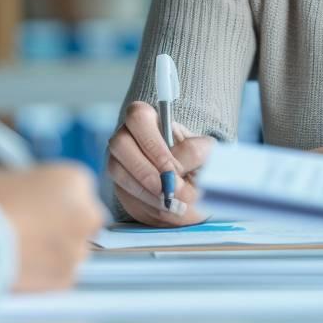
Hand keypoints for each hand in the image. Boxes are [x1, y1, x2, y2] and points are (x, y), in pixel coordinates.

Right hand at [0, 160, 105, 292]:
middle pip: (81, 220)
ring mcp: (77, 249)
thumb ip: (25, 180)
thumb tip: (20, 190)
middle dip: (60, 225)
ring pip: (71, 250)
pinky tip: (20, 267)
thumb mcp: (4, 171)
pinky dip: (43, 275)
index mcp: (76, 179)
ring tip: (21, 250)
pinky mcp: (64, 279)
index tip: (37, 205)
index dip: (54, 199)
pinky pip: (57, 276)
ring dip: (52, 251)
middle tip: (30, 229)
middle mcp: (86, 213)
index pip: (76, 189)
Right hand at [106, 101, 214, 226]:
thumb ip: (195, 152)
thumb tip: (177, 168)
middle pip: (120, 144)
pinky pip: (123, 192)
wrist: (191, 185)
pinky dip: (144, 202)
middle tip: (169, 186)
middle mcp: (127, 137)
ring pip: (118, 170)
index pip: (138, 116)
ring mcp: (118, 161)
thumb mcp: (205, 151)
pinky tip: (163, 206)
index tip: (173, 166)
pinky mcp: (118, 185)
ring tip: (170, 199)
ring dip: (145, 188)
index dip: (153, 143)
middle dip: (146, 169)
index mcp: (148, 120)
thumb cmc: (196, 161)